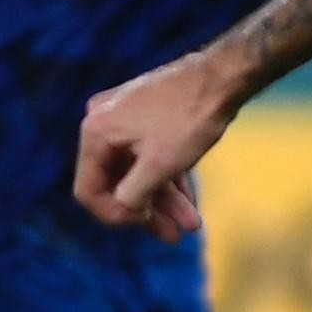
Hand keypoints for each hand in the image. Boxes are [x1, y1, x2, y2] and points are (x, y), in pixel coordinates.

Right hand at [74, 51, 233, 238]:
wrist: (223, 76)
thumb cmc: (190, 117)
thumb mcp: (159, 166)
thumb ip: (132, 196)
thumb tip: (122, 212)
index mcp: (96, 132)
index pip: (88, 190)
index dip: (114, 216)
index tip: (143, 225)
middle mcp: (103, 122)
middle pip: (116, 182)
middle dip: (146, 212)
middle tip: (173, 235)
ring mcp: (124, 117)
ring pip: (138, 171)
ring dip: (163, 201)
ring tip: (190, 225)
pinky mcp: (145, 116)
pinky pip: (149, 156)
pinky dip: (167, 179)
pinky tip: (189, 205)